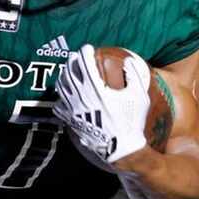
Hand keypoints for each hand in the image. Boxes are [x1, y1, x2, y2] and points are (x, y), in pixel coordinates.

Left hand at [54, 44, 149, 167]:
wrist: (121, 150)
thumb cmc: (132, 122)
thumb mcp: (139, 97)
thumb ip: (134, 76)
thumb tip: (129, 60)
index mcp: (97, 89)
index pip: (85, 64)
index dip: (85, 53)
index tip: (88, 48)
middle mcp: (82, 98)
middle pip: (69, 73)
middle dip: (72, 61)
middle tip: (76, 57)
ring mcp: (74, 111)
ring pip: (61, 88)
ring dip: (64, 76)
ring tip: (69, 72)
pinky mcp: (71, 122)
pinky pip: (59, 106)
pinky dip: (61, 98)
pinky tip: (65, 96)